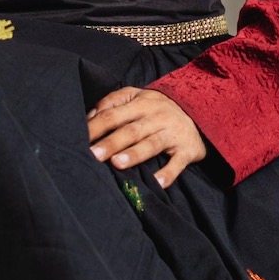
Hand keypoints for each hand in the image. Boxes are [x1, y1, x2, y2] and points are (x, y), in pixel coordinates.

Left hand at [87, 87, 205, 189]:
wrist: (199, 110)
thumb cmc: (157, 107)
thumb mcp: (137, 96)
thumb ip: (112, 102)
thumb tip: (89, 117)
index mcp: (141, 104)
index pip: (113, 114)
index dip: (96, 126)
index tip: (79, 138)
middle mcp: (156, 117)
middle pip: (131, 130)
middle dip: (111, 142)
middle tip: (93, 154)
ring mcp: (172, 133)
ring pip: (151, 144)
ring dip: (134, 154)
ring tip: (117, 164)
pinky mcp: (187, 150)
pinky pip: (177, 163)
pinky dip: (168, 173)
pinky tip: (157, 183)